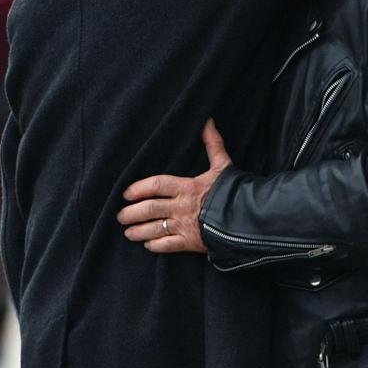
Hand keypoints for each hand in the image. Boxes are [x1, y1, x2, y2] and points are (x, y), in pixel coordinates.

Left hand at [116, 118, 231, 252]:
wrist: (247, 219)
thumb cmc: (234, 190)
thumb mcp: (223, 165)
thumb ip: (213, 144)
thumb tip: (208, 121)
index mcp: (187, 186)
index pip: (156, 185)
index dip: (139, 188)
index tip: (126, 194)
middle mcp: (181, 207)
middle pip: (149, 209)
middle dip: (132, 213)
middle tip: (120, 216)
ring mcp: (184, 226)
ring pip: (154, 229)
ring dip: (138, 231)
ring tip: (128, 233)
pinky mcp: (190, 243)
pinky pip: (167, 246)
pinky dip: (155, 246)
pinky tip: (148, 245)